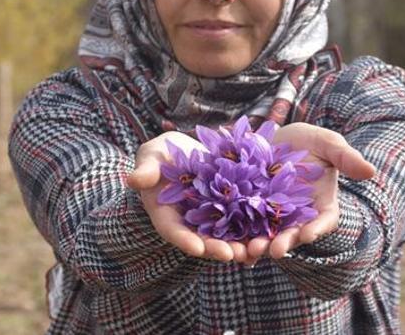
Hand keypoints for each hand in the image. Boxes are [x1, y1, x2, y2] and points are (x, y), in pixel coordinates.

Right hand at [126, 132, 248, 262]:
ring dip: (240, 245)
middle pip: (202, 239)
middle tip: (232, 255)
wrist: (188, 149)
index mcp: (167, 213)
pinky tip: (270, 234)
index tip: (195, 248)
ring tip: (255, 251)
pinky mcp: (231, 208)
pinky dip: (255, 229)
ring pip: (226, 236)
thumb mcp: (152, 155)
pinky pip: (244, 221)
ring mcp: (211, 217)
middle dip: (217, 248)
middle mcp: (190, 221)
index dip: (184, 240)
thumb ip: (146, 169)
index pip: (173, 231)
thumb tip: (133, 180)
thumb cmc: (163, 153)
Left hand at [245, 123, 374, 263]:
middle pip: (293, 235)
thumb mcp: (328, 144)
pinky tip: (228, 243)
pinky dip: (239, 237)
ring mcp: (273, 217)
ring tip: (250, 250)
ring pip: (267, 236)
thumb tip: (370, 170)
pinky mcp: (250, 212)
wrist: (276, 139)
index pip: (323, 222)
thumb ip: (346, 157)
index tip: (308, 234)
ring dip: (259, 245)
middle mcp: (298, 217)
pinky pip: (244, 228)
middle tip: (274, 250)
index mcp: (321, 206)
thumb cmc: (309, 142)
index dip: (316, 229)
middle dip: (284, 243)